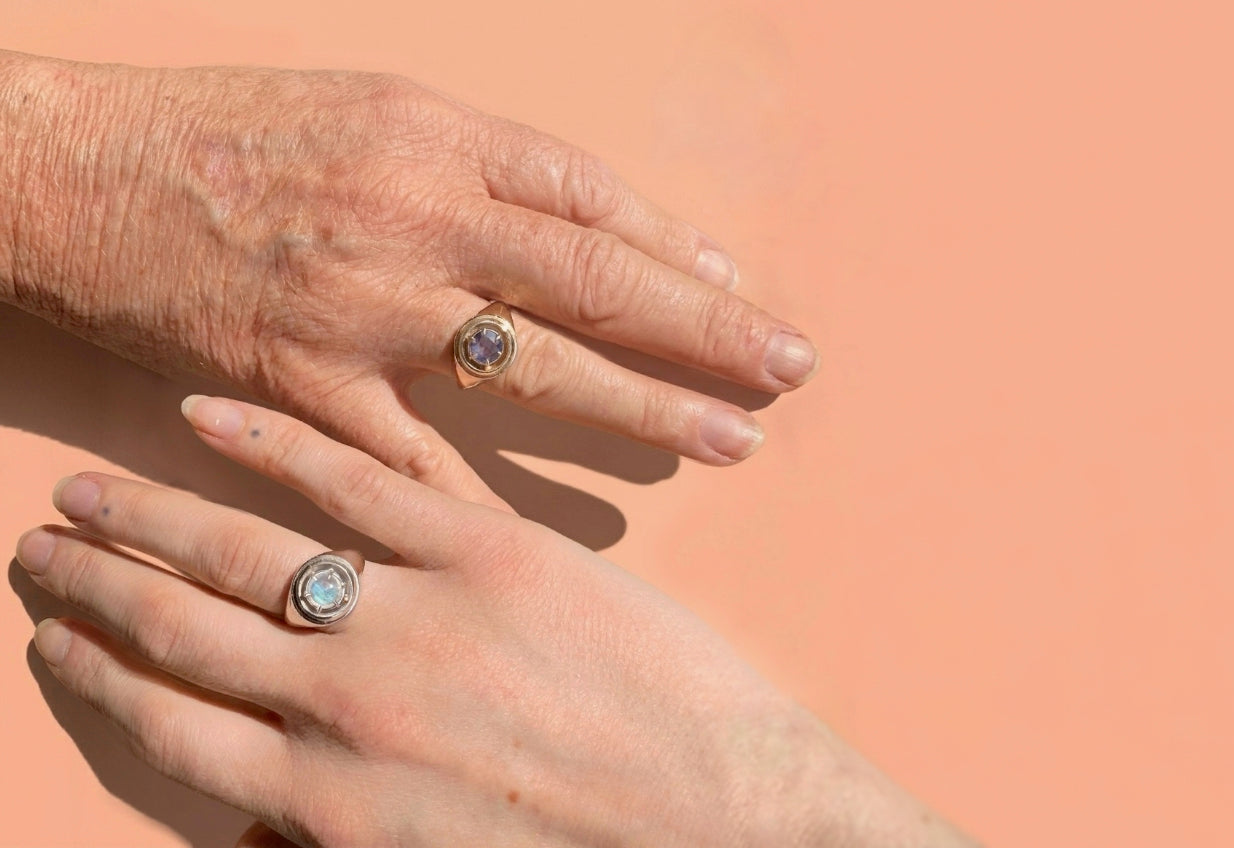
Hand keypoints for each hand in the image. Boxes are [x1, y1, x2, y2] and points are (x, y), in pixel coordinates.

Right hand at [0, 53, 818, 506]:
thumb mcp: (372, 109)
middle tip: (789, 370)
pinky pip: (409, 458)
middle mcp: (418, 218)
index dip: (684, 252)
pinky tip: (560, 537)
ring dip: (639, 405)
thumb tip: (593, 224)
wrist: (80, 173)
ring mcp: (365, 307)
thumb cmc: (231, 134)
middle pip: (595, 278)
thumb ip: (482, 167)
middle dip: (705, 329)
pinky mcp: (302, 383)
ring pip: (531, 364)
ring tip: (727, 441)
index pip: (596, 202)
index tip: (747, 297)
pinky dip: (483, 500)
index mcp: (440, 140)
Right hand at [14, 397, 969, 847]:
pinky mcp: (491, 553)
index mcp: (331, 801)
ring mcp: (416, 620)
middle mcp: (347, 708)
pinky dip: (274, 446)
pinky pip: (360, 483)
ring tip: (85, 493)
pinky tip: (210, 417)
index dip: (98, 676)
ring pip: (244, 554)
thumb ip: (339, 832)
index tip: (53, 639)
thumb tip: (267, 815)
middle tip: (40, 550)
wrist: (729, 825)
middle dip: (97, 589)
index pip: (170, 727)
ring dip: (150, 519)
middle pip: (182, 634)